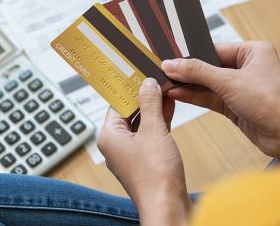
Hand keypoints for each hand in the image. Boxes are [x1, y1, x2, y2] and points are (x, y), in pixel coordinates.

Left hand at [98, 78, 190, 225]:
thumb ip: (149, 104)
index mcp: (109, 136)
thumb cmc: (155, 174)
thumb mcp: (153, 130)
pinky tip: (169, 106)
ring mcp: (131, 152)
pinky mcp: (145, 158)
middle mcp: (117, 144)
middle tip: (155, 78)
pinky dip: (159, 120)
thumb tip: (147, 84)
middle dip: (144, 96)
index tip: (139, 74)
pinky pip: (150, 133)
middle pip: (129, 112)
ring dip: (153, 107)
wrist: (168, 206)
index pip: (116, 103)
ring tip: (164, 88)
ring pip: (141, 122)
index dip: (130, 88)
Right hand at [162, 42, 279, 157]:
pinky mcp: (234, 105)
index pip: (214, 49)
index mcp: (252, 52)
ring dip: (188, 85)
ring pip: (207, 83)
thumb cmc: (274, 103)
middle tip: (165, 70)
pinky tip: (178, 93)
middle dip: (187, 71)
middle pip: (209, 66)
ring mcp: (240, 87)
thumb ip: (198, 72)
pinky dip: (194, 96)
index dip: (192, 54)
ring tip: (166, 83)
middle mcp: (246, 67)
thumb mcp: (229, 82)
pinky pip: (209, 97)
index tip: (171, 56)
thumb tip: (173, 64)